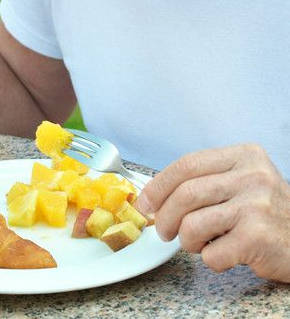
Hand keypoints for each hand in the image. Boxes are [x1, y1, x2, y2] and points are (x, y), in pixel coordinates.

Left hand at [137, 144, 289, 281]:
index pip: (187, 165)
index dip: (158, 186)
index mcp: (244, 156)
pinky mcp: (257, 238)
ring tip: (199, 243)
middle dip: (165, 217)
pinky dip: (210, 259)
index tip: (146, 202)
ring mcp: (256, 207)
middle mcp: (252, 177)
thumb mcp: (244, 182)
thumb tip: (153, 196)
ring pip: (192, 224)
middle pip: (185, 194)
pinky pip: (211, 253)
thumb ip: (206, 181)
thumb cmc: (269, 213)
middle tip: (164, 231)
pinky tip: (225, 255)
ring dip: (187, 241)